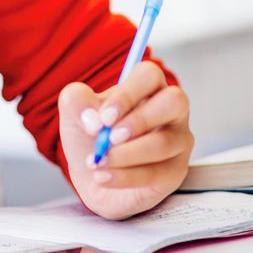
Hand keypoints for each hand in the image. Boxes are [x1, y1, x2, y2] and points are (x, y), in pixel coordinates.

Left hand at [58, 61, 192, 219]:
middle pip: (174, 101)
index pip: (149, 76)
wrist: (92, 177)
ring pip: (164, 143)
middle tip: (110, 137)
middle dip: (139, 120)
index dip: (127, 95)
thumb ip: (76, 102)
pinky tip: (103, 177)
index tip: (104, 117)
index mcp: (147, 88)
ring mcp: (177, 140)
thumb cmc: (91, 138)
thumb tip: (93, 119)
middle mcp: (170, 110)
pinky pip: (158, 174)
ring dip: (126, 155)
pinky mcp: (175, 171)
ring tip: (99, 161)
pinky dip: (125, 177)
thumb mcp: (74, 115)